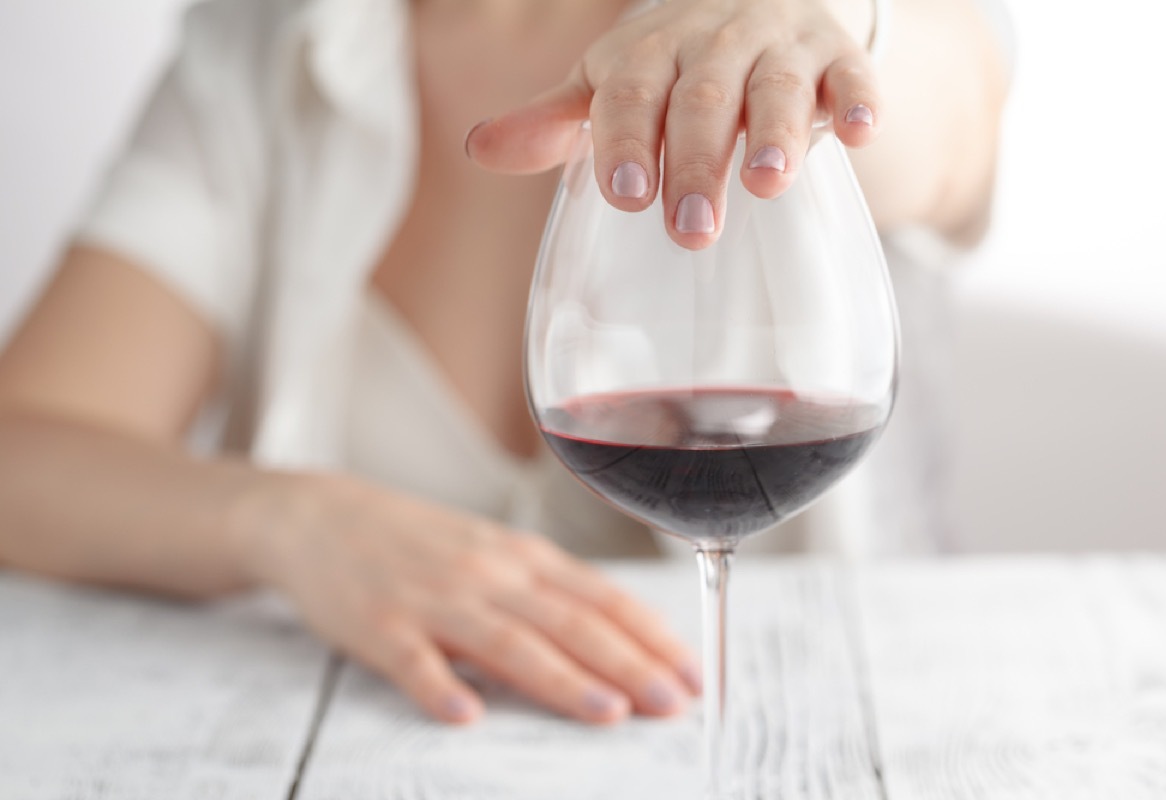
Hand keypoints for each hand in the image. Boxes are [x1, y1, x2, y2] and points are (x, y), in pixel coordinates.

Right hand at [232, 472, 698, 724]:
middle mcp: (488, 574)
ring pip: (507, 641)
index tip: (692, 673)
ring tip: (607, 714)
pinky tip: (466, 715)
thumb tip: (620, 636)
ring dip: (560, 679)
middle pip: (569, 622)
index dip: (650, 636)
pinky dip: (439, 686)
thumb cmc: (421, 543)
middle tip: (673, 704)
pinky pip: (412, 661)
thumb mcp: (493, 553)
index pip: (601, 598)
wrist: (323, 517)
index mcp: (521, 558)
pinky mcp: (378, 625)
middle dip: (627, 664)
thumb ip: (549, 592)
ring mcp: (433, 598)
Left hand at [464, 0, 879, 248]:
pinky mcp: (836, 57)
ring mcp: (776, 46)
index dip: (627, 139)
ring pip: (776, 84)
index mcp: (646, 54)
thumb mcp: (608, 89)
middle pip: (702, 99)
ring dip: (775, 131)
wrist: (755, 7)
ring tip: (768, 183)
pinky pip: (851, 74)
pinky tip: (860, 134)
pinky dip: (857, 100)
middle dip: (696, 161)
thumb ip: (553, 125)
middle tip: (692, 231)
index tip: (628, 195)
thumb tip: (479, 149)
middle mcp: (710, 43)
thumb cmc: (668, 70)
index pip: (631, 93)